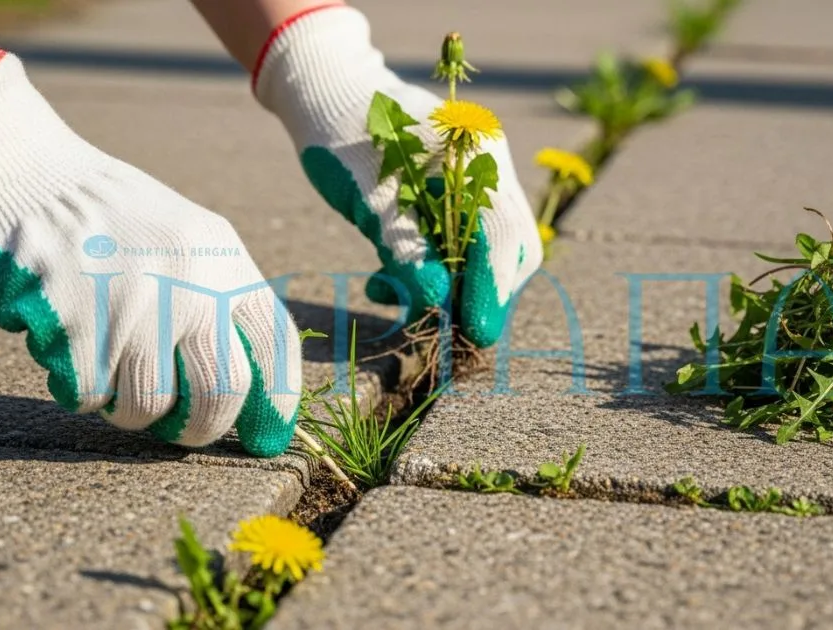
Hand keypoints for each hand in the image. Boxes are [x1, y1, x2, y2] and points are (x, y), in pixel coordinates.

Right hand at [0, 52, 301, 456]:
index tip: (265, 438)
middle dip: (201, 429)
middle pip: (223, 391)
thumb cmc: (114, 222)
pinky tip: (69, 349)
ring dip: (129, 411)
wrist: (28, 176)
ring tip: (110, 377)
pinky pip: (89, 395)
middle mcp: (192, 282)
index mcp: (227, 260)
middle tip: (178, 430)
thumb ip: (222, 303)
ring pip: (149, 405)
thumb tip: (251, 396)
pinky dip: (78, 387)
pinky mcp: (78, 323)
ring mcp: (136, 303)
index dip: (279, 401)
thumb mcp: (190, 242)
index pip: (276, 343)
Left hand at [254, 6, 542, 346]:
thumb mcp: (369, 197)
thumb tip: (438, 303)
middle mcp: (488, 171)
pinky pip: (457, 249)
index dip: (492, 290)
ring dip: (447, 290)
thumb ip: (406, 249)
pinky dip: (428, 274)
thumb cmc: (342, 135)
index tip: (475, 334)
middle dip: (477, 297)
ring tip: (390, 298)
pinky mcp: (452, 201)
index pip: (503, 236)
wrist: (324, 94)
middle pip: (508, 251)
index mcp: (479, 156)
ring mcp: (474, 186)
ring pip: (483, 256)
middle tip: (443, 334)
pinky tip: (385, 283)